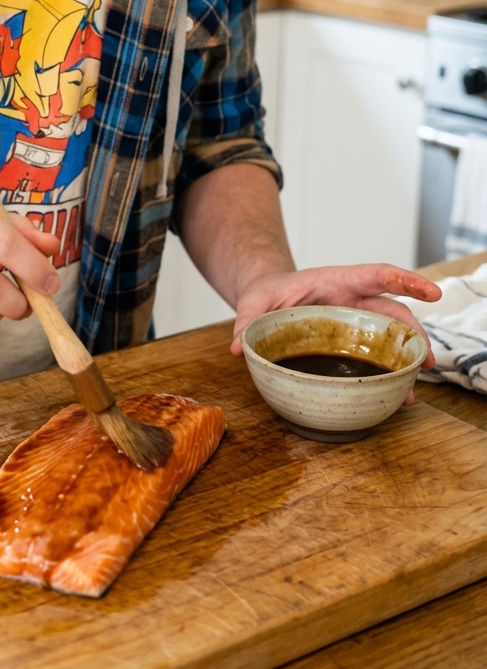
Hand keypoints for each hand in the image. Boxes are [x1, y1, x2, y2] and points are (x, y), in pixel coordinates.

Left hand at [231, 264, 441, 397]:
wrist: (268, 297)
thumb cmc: (267, 293)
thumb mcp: (254, 300)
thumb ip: (246, 319)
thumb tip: (235, 347)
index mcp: (336, 280)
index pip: (377, 275)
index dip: (407, 281)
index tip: (432, 292)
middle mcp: (354, 299)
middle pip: (393, 311)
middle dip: (414, 332)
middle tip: (429, 360)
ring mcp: (356, 320)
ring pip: (391, 335)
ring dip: (407, 358)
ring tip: (416, 386)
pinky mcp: (353, 340)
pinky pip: (377, 353)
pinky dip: (389, 371)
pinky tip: (398, 393)